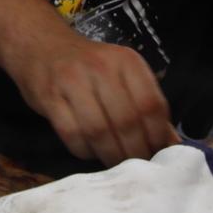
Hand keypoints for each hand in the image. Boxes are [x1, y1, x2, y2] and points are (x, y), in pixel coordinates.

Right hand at [8, 25, 179, 165]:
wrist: (40, 45)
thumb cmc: (88, 66)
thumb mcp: (121, 74)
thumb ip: (145, 105)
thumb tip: (171, 145)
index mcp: (126, 61)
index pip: (151, 105)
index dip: (158, 136)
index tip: (158, 154)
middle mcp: (100, 67)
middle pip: (127, 121)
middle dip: (135, 152)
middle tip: (137, 166)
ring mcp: (71, 81)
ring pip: (99, 131)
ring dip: (111, 156)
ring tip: (116, 164)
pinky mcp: (48, 97)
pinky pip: (72, 135)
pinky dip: (85, 151)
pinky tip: (91, 152)